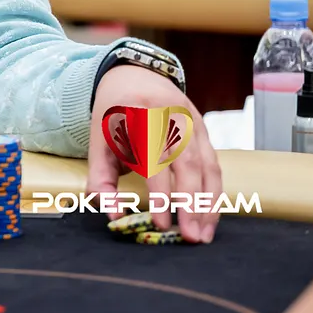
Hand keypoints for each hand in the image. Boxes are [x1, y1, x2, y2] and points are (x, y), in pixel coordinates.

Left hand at [87, 66, 221, 243]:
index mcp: (138, 116)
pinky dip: (214, 193)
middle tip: (189, 237)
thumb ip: (100, 178)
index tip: (160, 224)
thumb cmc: (114, 115)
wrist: (134, 76)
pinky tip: (210, 217)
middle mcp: (170, 117)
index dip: (159, 194)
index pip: (154, 160)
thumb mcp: (98, 141)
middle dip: (190, 204)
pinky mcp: (204, 130)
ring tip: (203, 235)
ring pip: (207, 166)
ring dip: (208, 204)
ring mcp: (192, 122)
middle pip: (187, 164)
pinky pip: (214, 165)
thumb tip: (113, 215)